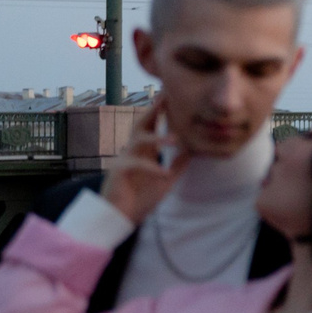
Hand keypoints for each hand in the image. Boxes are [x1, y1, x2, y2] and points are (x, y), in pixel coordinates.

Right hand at [100, 102, 183, 224]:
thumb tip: (193, 150)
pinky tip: (165, 173)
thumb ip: (178, 165)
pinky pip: (135, 165)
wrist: (119, 218)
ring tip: (176, 140)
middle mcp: (133, 150)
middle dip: (154, 110)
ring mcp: (124, 159)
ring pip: (138, 140)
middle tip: (167, 96)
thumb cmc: (140, 198)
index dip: (161, 110)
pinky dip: (152, 168)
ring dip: (157, 138)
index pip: (152, 126)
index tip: (172, 94)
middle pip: (142, 124)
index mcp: (144, 150)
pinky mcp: (118, 172)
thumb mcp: (166, 180)